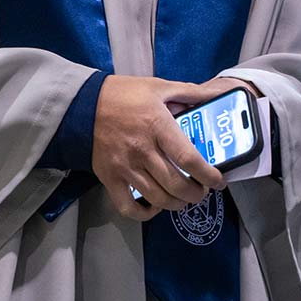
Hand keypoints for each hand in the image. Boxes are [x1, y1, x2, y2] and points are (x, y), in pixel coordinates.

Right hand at [92, 76, 241, 218]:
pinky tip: (155, 205)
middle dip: (196, 194)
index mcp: (157, 125)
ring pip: (158, 199)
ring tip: (183, 197)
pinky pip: (129, 207)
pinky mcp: (109, 178)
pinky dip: (146, 213)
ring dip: (177, 204)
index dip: (209, 175)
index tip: (218, 181)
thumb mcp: (159, 87)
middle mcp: (142, 150)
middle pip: (176, 185)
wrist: (82, 104)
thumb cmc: (122, 95)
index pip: (189, 159)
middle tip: (202, 190)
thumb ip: (191, 93)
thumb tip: (218, 95)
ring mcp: (124, 167)